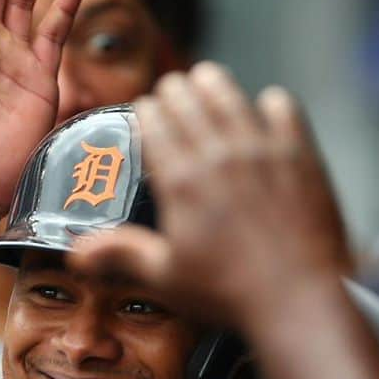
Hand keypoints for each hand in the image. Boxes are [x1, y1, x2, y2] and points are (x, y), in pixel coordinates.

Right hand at [71, 63, 348, 325]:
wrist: (297, 298)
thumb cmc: (230, 292)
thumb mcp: (165, 277)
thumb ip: (121, 254)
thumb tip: (78, 252)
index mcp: (182, 181)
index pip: (154, 122)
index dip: (146, 112)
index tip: (145, 112)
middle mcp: (220, 155)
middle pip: (188, 98)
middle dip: (174, 93)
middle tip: (170, 94)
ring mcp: (262, 150)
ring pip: (230, 93)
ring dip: (213, 84)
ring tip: (205, 80)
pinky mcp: (300, 154)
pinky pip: (282, 107)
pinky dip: (269, 103)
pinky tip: (264, 108)